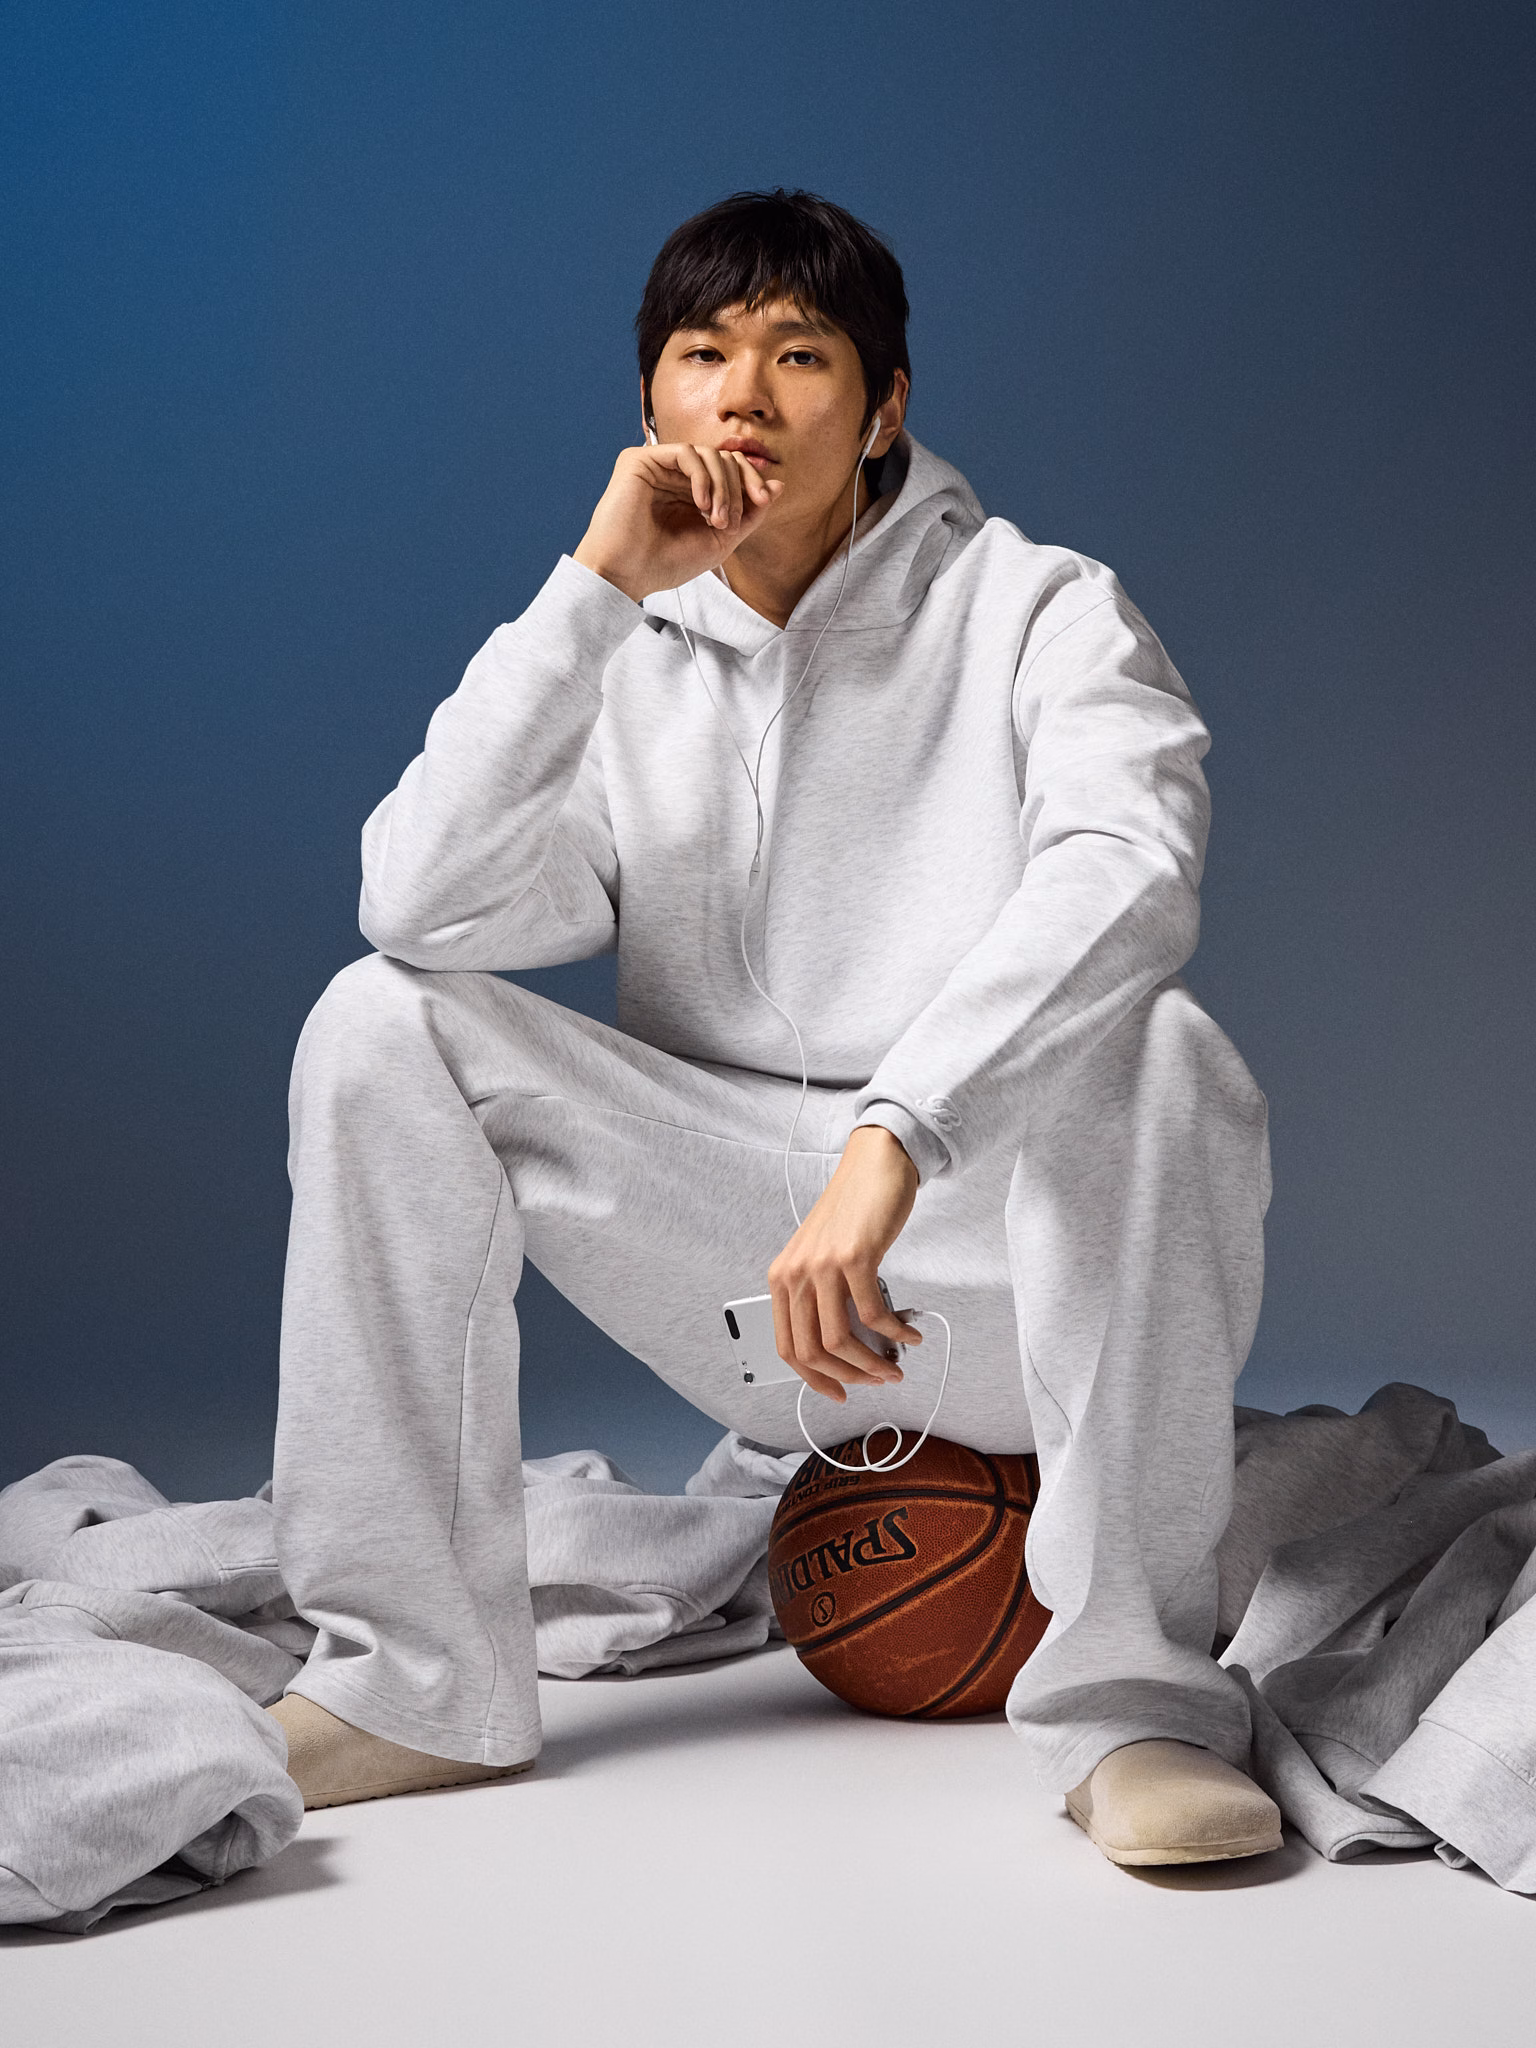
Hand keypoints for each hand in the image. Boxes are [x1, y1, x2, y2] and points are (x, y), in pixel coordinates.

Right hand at [573, 442, 782, 601]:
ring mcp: (657, 465)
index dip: (751, 481)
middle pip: (723, 458)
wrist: (627, 575)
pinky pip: (686, 452)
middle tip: (730, 521)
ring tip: (716, 518)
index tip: (763, 501)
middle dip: (737, 487)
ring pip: (708, 454)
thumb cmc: (665, 564)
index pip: (730, 470)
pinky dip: (702, 477)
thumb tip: (779, 485)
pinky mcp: (640, 460)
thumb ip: (749, 514)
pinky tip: (701, 504)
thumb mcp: (720, 541)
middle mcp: (674, 475)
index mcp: (690, 492)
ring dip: (722, 486)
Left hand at [767, 1126, 923, 1403]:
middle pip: (811, 1351)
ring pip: (840, 1340)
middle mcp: (795, 1273)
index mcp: (781, 1277)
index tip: (839, 1392)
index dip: (813, 1379)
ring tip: (895, 1367)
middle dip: (847, 1377)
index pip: (787, 1346)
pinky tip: (909, 1334)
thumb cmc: (854, 1213)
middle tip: (876, 1381)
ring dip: (871, 1363)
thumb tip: (847, 1351)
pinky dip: (894, 1333)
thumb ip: (823, 1298)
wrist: (874, 1165)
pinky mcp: (855, 1257)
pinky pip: (874, 1315)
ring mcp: (823, 1265)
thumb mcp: (823, 1257)